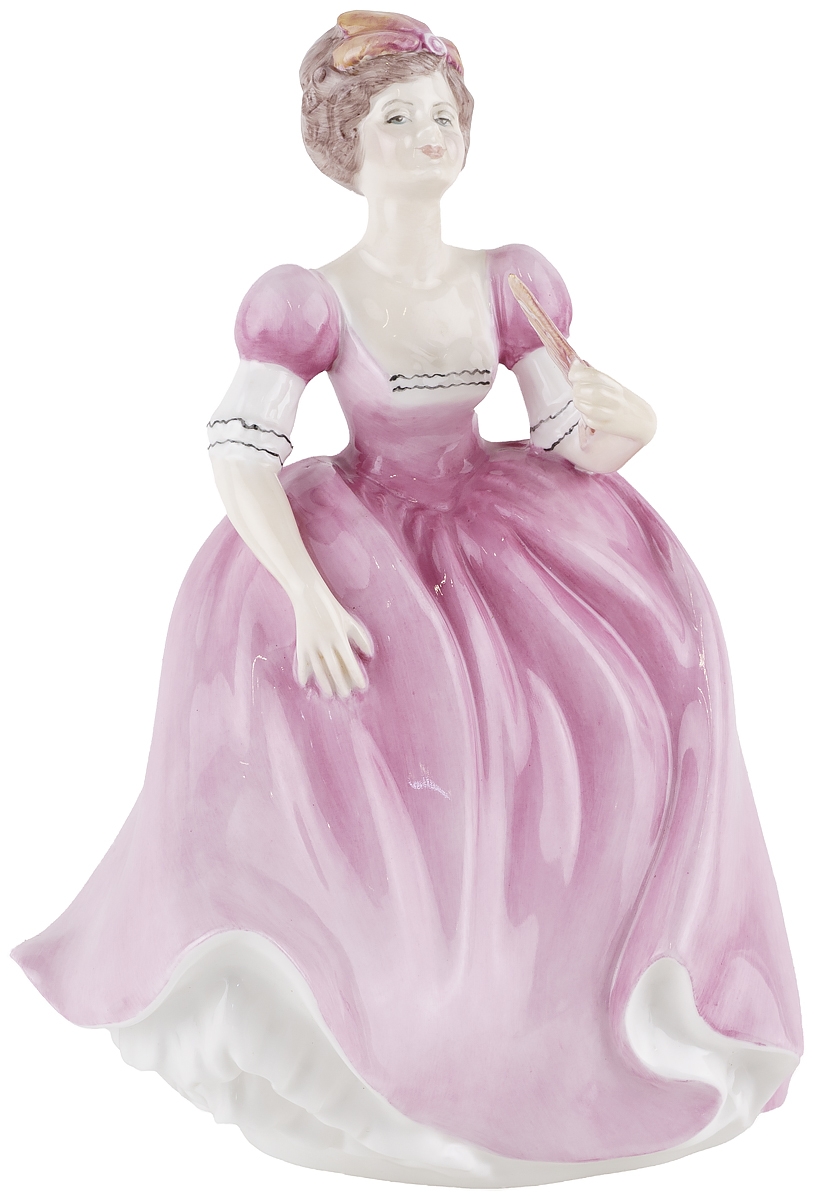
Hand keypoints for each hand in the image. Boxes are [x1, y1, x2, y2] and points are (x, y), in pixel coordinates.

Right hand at [293, 583, 372, 698]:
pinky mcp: (302, 643)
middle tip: (345, 695)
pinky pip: (302, 661)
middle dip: (341, 683)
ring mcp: (312, 644)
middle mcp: (326, 643)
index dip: (356, 675)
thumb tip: (369, 654)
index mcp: (339, 637)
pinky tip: (305, 684)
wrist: (309, 597)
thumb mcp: (349, 621)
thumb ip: (360, 638)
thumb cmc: (332, 609)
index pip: (350, 661)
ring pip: (318, 668)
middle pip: (334, 668)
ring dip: (324, 683)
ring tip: (329, 694)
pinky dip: (302, 673)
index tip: (362, 686)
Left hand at [568, 361, 655, 444]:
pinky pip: (591, 421)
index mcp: (615, 385)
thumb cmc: (622, 401)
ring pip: (590, 407)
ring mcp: (612, 413)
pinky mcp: (608, 426)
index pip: (596, 375)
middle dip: (578, 389)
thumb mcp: (612, 385)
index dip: (580, 373)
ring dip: (579, 402)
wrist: (641, 420)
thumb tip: (575, 363)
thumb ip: (593, 375)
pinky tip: (586, 413)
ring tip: (579, 401)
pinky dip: (585, 417)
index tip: (573, 375)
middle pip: (592, 391)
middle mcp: (615, 398)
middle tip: (576, 391)